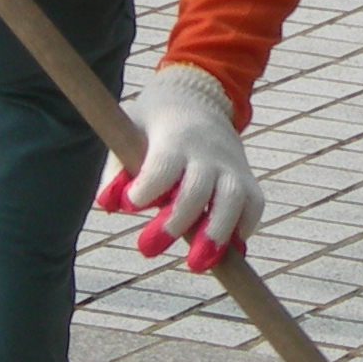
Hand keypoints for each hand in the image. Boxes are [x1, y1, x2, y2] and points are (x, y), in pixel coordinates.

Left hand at [94, 66, 262, 262]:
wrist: (198, 97)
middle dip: (175, 222)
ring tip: (198, 264)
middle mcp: (207, 152)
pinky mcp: (246, 178)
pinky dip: (244, 229)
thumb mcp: (129, 132)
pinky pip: (254, 205)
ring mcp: (230, 165)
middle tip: (146, 249)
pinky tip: (228, 251)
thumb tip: (108, 204)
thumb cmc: (152, 125)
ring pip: (233, 199)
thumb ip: (117, 168)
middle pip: (198, 188)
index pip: (165, 165)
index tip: (131, 204)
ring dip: (217, 234)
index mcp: (174, 138)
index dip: (149, 186)